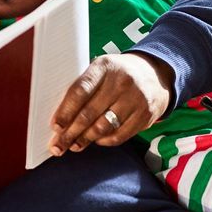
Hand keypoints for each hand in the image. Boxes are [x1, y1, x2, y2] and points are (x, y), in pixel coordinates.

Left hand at [48, 53, 173, 155]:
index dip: (65, 111)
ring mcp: (136, 99)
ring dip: (85, 139)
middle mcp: (121, 81)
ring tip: (74, 145)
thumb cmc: (117, 74)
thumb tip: (61, 118)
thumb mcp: (102, 69)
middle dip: (71, 132)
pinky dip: (104, 141)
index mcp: (104, 66)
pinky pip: (119, 135)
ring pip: (103, 127)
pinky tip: (95, 141)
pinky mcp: (146, 115)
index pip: (80, 91)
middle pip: (90, 113)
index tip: (55, 127)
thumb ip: (84, 87)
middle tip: (58, 145)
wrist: (155, 74)